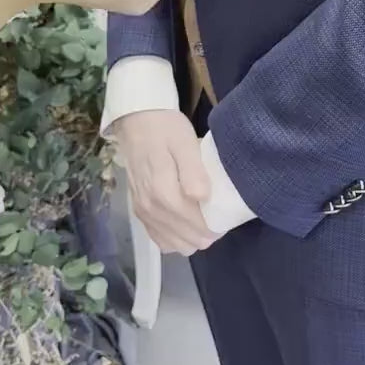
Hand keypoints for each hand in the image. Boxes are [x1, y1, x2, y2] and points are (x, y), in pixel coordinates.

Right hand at [115, 110, 216, 255]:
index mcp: (163, 192)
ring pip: (172, 244)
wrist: (137, 121)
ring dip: (190, 238)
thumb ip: (193, 172)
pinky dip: (174, 238)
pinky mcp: (138, 211)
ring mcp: (142, 212)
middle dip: (205, 234)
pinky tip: (185, 225)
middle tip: (218, 217)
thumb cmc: (166, 129)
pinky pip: (158, 239)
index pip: (194, 225)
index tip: (226, 218)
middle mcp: (150, 208)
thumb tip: (202, 198)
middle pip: (185, 239)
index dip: (214, 227)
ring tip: (204, 220)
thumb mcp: (185, 143)